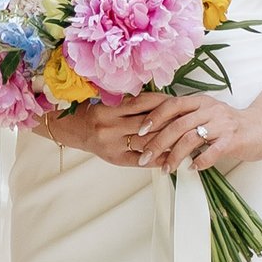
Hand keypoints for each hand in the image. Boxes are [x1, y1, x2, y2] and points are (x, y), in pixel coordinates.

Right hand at [55, 92, 177, 164]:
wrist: (73, 129)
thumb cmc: (94, 112)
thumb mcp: (109, 101)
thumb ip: (132, 102)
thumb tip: (165, 101)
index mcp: (109, 108)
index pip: (143, 103)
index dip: (163, 103)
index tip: (179, 103)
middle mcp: (110, 125)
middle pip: (147, 123)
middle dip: (170, 121)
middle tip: (189, 119)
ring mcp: (112, 144)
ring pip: (146, 141)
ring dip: (168, 140)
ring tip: (186, 137)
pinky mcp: (115, 159)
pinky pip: (141, 160)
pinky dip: (158, 158)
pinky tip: (172, 155)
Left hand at [144, 93, 261, 173]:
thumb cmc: (230, 125)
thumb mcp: (206, 115)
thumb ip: (185, 120)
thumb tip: (155, 131)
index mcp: (200, 102)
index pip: (171, 104)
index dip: (153, 117)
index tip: (139, 131)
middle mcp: (209, 109)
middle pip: (177, 124)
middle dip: (157, 142)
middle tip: (144, 157)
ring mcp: (222, 124)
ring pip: (191, 138)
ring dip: (174, 155)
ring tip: (166, 169)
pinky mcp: (234, 139)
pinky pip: (212, 151)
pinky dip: (199, 161)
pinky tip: (191, 169)